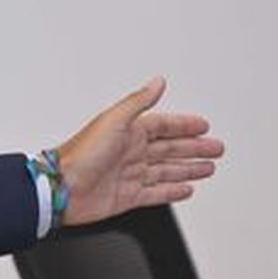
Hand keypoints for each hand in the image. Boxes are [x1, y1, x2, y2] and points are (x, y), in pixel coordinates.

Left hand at [55, 76, 224, 226]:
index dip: (184, 125)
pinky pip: (156, 193)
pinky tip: (186, 189)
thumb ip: (138, 102)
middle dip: (194, 148)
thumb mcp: (112, 120)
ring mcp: (129, 175)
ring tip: (208, 167)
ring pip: (167, 170)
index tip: (203, 125)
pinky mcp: (127, 197)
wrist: (60, 189)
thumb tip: (157, 81)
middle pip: (171, 148)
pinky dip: (172, 191)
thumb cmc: (79, 155)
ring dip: (188, 168)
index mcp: (128, 132)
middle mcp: (130, 153)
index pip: (164, 126)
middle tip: (216, 147)